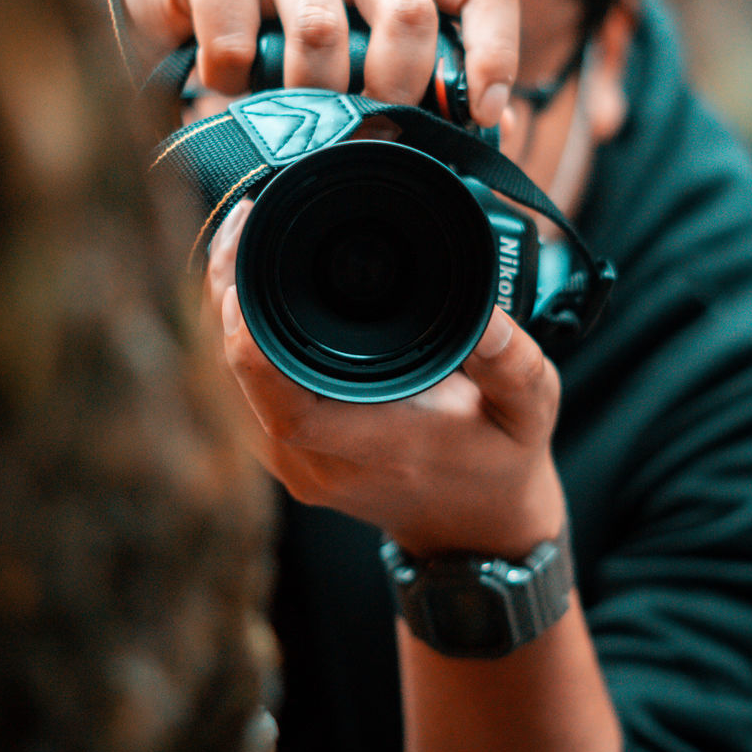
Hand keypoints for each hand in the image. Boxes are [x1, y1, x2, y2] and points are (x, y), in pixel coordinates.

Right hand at [110, 0, 518, 125]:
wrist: (155, 0)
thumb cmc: (271, 40)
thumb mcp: (351, 55)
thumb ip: (410, 82)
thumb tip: (494, 131)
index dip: (495, 56)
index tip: (484, 116)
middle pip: (409, 13)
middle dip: (395, 93)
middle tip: (371, 137)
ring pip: (323, 36)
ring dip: (306, 101)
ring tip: (286, 116)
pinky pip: (239, 48)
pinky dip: (231, 90)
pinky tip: (221, 86)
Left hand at [206, 204, 564, 558]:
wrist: (474, 527)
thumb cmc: (500, 460)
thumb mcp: (530, 409)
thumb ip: (514, 363)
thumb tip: (487, 315)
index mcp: (378, 448)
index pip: (285, 402)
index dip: (248, 340)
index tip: (249, 273)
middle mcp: (320, 462)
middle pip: (236, 380)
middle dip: (226, 297)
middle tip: (242, 225)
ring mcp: (293, 464)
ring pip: (226, 383)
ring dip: (222, 313)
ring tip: (238, 242)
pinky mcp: (283, 454)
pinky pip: (237, 390)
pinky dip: (233, 338)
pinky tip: (243, 290)